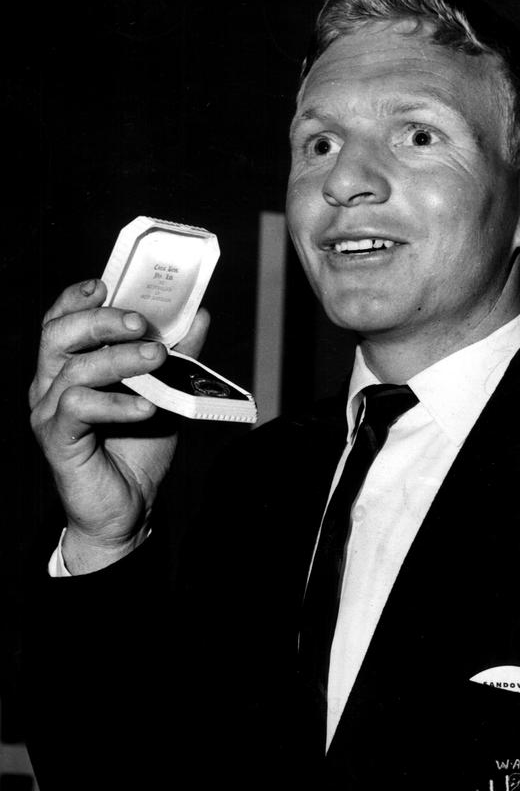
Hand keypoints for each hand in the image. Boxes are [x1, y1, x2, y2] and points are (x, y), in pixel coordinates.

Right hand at [29, 278, 209, 573]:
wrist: (130, 507)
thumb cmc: (138, 447)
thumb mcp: (165, 393)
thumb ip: (177, 355)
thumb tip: (199, 315)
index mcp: (70, 366)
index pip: (61, 320)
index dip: (78, 298)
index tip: (106, 283)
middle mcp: (50, 384)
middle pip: (59, 335)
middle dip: (101, 320)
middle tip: (141, 322)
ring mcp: (49, 412)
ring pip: (73, 369)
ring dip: (118, 358)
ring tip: (157, 359)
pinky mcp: (57, 439)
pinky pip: (78, 409)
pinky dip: (114, 402)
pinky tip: (145, 407)